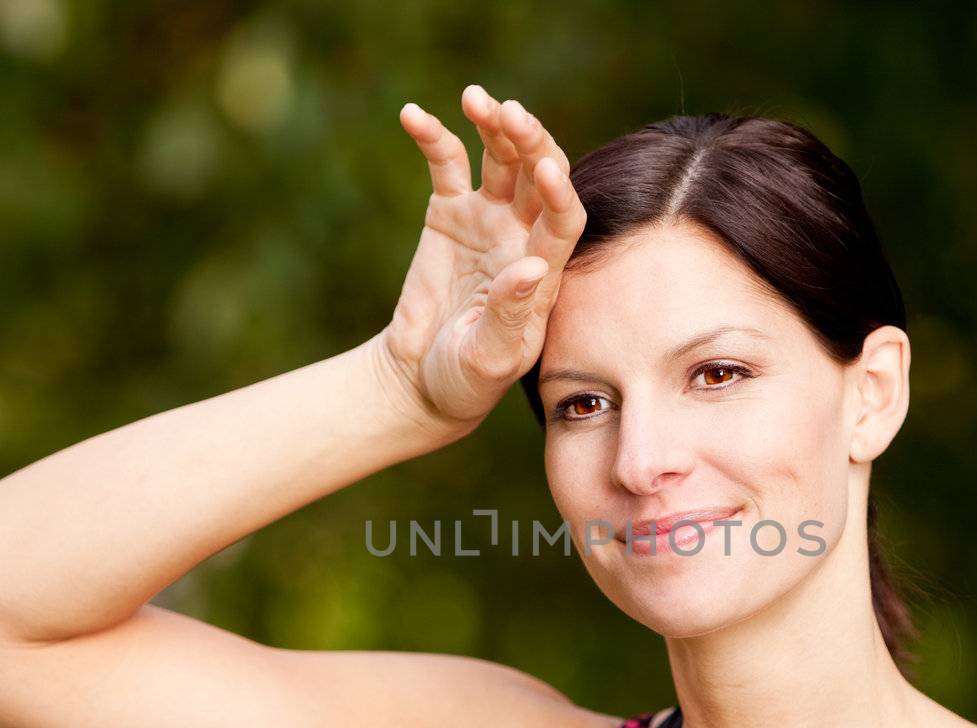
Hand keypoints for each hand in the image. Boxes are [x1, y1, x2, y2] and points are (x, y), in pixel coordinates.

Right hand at [375, 85, 586, 436]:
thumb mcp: (492, 358)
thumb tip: (529, 266)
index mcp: (545, 271)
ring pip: (500, 159)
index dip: (560, 193)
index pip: (565, 219)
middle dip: (529, 142)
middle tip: (509, 115)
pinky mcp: (449, 211)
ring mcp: (488, 219)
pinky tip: (411, 114)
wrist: (422, 380)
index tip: (548, 169)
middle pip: (539, 174)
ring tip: (475, 98)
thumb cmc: (467, 379)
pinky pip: (445, 163)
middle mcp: (524, 235)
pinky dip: (432, 136)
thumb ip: (511, 314)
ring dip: (492, 125)